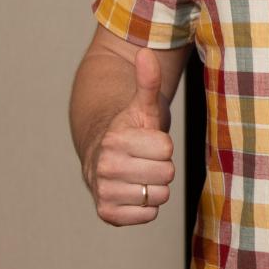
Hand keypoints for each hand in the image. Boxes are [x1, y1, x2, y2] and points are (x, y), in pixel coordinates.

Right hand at [86, 47, 174, 225]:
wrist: (102, 158)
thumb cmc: (129, 131)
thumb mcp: (142, 107)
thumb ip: (147, 82)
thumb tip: (145, 52)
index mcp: (116, 139)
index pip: (166, 148)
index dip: (162, 145)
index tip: (147, 142)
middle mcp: (105, 166)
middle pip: (166, 173)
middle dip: (160, 167)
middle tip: (144, 159)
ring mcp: (104, 191)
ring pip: (159, 195)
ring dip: (154, 186)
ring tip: (138, 175)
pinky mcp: (107, 213)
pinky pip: (148, 215)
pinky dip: (145, 207)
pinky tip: (132, 191)